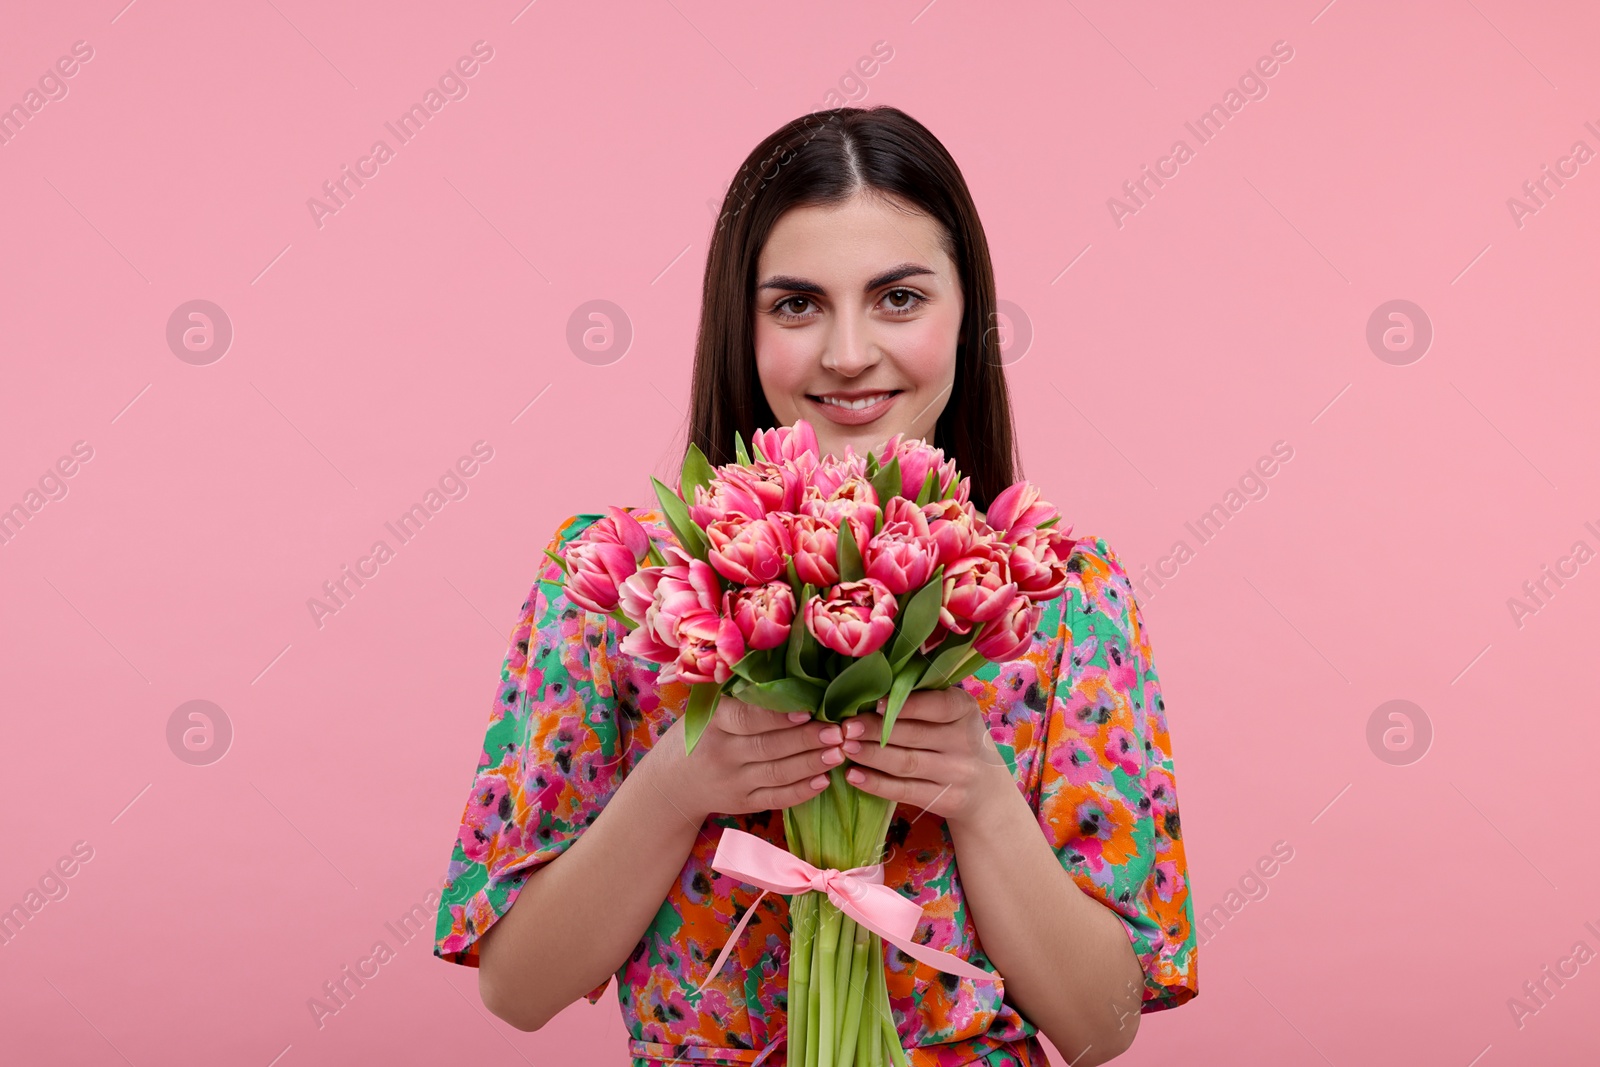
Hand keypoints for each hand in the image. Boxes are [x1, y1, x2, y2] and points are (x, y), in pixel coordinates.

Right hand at [649, 695, 868, 820]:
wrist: (673, 782)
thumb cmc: (701, 734)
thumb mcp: (708, 709)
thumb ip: (741, 697)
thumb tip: (791, 676)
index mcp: (714, 723)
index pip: (748, 719)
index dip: (779, 716)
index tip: (808, 710)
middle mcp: (723, 754)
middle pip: (769, 747)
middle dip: (807, 740)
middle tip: (838, 732)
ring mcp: (733, 782)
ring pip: (777, 774)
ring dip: (811, 764)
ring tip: (839, 753)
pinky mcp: (743, 803)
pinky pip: (776, 799)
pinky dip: (801, 792)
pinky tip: (824, 780)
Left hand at [836, 687, 1011, 825]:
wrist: (987, 792)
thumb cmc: (957, 740)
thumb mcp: (953, 715)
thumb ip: (924, 700)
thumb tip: (874, 686)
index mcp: (965, 711)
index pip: (938, 706)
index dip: (906, 705)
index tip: (875, 703)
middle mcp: (965, 742)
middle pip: (913, 735)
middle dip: (874, 730)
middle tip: (845, 727)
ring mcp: (956, 774)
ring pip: (906, 763)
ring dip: (870, 755)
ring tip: (845, 747)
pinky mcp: (945, 800)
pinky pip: (905, 791)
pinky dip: (876, 784)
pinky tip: (854, 776)